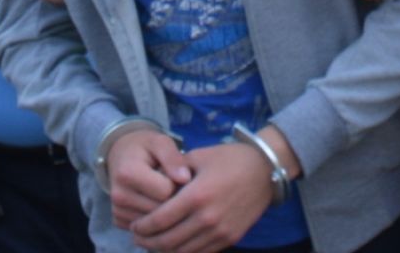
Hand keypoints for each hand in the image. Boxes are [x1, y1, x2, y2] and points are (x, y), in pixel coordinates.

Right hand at [107, 129, 192, 228]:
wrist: (121, 155)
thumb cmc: (145, 148)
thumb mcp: (160, 142)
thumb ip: (173, 158)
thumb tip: (186, 178)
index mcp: (128, 173)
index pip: (166, 192)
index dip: (176, 184)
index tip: (175, 174)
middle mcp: (119, 195)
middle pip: (160, 210)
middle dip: (172, 200)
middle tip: (173, 184)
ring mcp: (117, 211)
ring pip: (155, 223)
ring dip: (164, 210)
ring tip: (162, 191)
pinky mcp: (118, 221)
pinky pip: (146, 229)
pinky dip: (153, 218)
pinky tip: (153, 202)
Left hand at [129, 142, 276, 252]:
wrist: (265, 170)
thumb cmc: (230, 159)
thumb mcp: (199, 156)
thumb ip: (174, 169)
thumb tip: (152, 178)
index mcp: (197, 195)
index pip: (160, 220)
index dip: (143, 226)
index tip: (134, 225)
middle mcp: (207, 218)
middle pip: (168, 240)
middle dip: (148, 242)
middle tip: (137, 237)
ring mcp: (220, 231)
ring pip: (183, 251)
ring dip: (163, 250)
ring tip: (153, 243)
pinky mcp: (230, 238)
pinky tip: (174, 246)